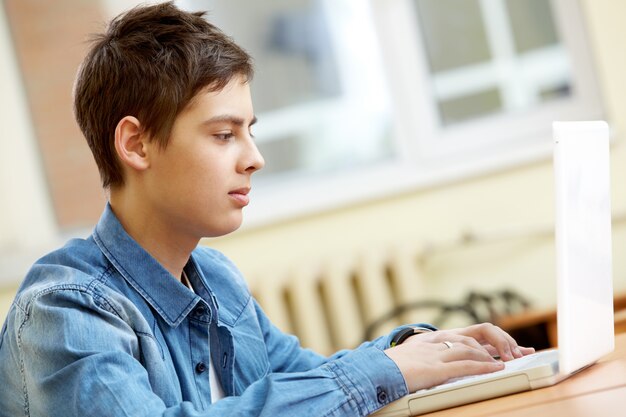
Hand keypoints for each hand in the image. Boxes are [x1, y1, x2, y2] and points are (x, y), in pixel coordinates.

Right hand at [384, 323, 534, 391]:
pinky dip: (484, 366)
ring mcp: (436, 353)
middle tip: (518, 351)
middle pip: (475, 335)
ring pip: (472, 348)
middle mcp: (436, 341)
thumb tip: (434, 365)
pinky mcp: (435, 368)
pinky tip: (497, 369)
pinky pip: (465, 365)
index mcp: (430, 338)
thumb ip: (425, 357)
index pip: (468, 333)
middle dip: (500, 343)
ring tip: (511, 360)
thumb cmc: (387, 368)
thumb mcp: (409, 358)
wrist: (372, 371)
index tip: (508, 346)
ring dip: (495, 355)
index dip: (491, 339)